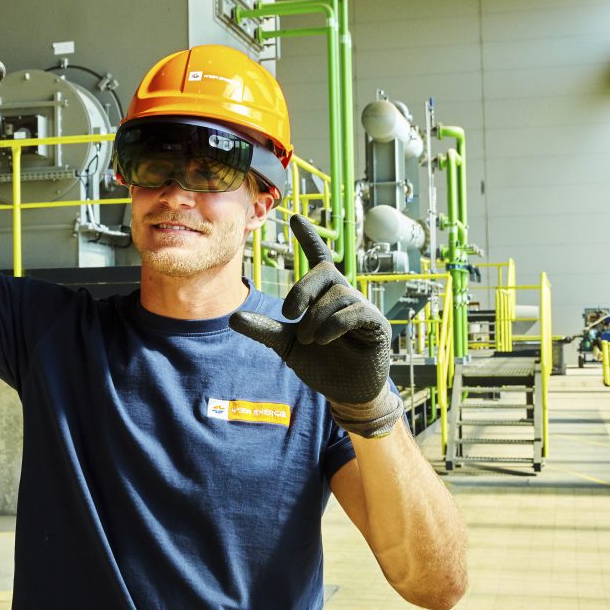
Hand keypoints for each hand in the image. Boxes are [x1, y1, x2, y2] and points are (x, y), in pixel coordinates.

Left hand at [230, 214, 401, 437]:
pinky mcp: (376, 325)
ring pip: (337, 295)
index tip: (294, 216)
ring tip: (308, 340)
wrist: (345, 392)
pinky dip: (334, 324)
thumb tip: (233, 317)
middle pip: (325, 272)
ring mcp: (363, 308)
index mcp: (324, 295)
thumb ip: (264, 330)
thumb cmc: (321, 364)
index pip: (318, 258)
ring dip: (316, 317)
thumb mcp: (286, 345)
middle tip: (287, 313)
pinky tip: (323, 339)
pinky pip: (355, 311)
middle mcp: (345, 295)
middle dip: (302, 290)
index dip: (308, 237)